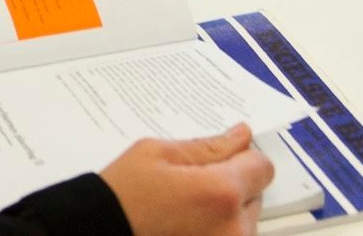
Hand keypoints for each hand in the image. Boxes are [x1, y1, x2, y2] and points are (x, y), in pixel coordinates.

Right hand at [101, 123, 273, 235]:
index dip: (242, 156)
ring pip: (243, 220)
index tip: (221, 156)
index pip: (262, 167)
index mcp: (221, 192)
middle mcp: (234, 228)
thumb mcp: (156, 154)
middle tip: (191, 184)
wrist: (100, 233)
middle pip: (254, 194)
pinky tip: (184, 225)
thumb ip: (207, 146)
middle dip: (231, 184)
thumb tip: (241, 136)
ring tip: (184, 209)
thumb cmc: (122, 195)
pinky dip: (215, 229)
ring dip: (224, 211)